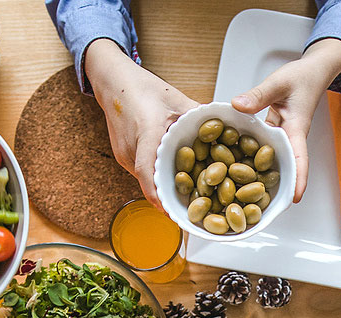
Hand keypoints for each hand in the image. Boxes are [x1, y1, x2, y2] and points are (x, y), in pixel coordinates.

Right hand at [84, 39, 198, 206]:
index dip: (158, 194)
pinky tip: (172, 179)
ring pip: (145, 180)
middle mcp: (130, 149)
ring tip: (186, 198)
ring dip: (164, 189)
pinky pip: (141, 173)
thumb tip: (226, 128)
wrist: (113, 82)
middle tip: (190, 212)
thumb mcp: (177, 98)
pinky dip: (156, 178)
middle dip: (169, 198)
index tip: (170, 211)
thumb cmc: (142, 87)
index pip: (146, 171)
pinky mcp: (122, 156)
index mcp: (145, 132)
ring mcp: (123, 155)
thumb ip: (200, 116)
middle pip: (149, 182)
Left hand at [232, 38, 340, 201]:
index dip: (298, 179)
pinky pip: (260, 150)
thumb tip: (237, 106)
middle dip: (274, 188)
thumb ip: (258, 95)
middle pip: (284, 169)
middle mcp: (288, 139)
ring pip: (271, 162)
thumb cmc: (302, 77)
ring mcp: (279, 139)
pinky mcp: (271, 134)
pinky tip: (231, 166)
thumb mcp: (278, 83)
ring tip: (242, 197)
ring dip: (258, 176)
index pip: (299, 159)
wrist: (310, 72)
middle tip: (260, 209)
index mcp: (295, 130)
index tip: (294, 197)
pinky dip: (249, 157)